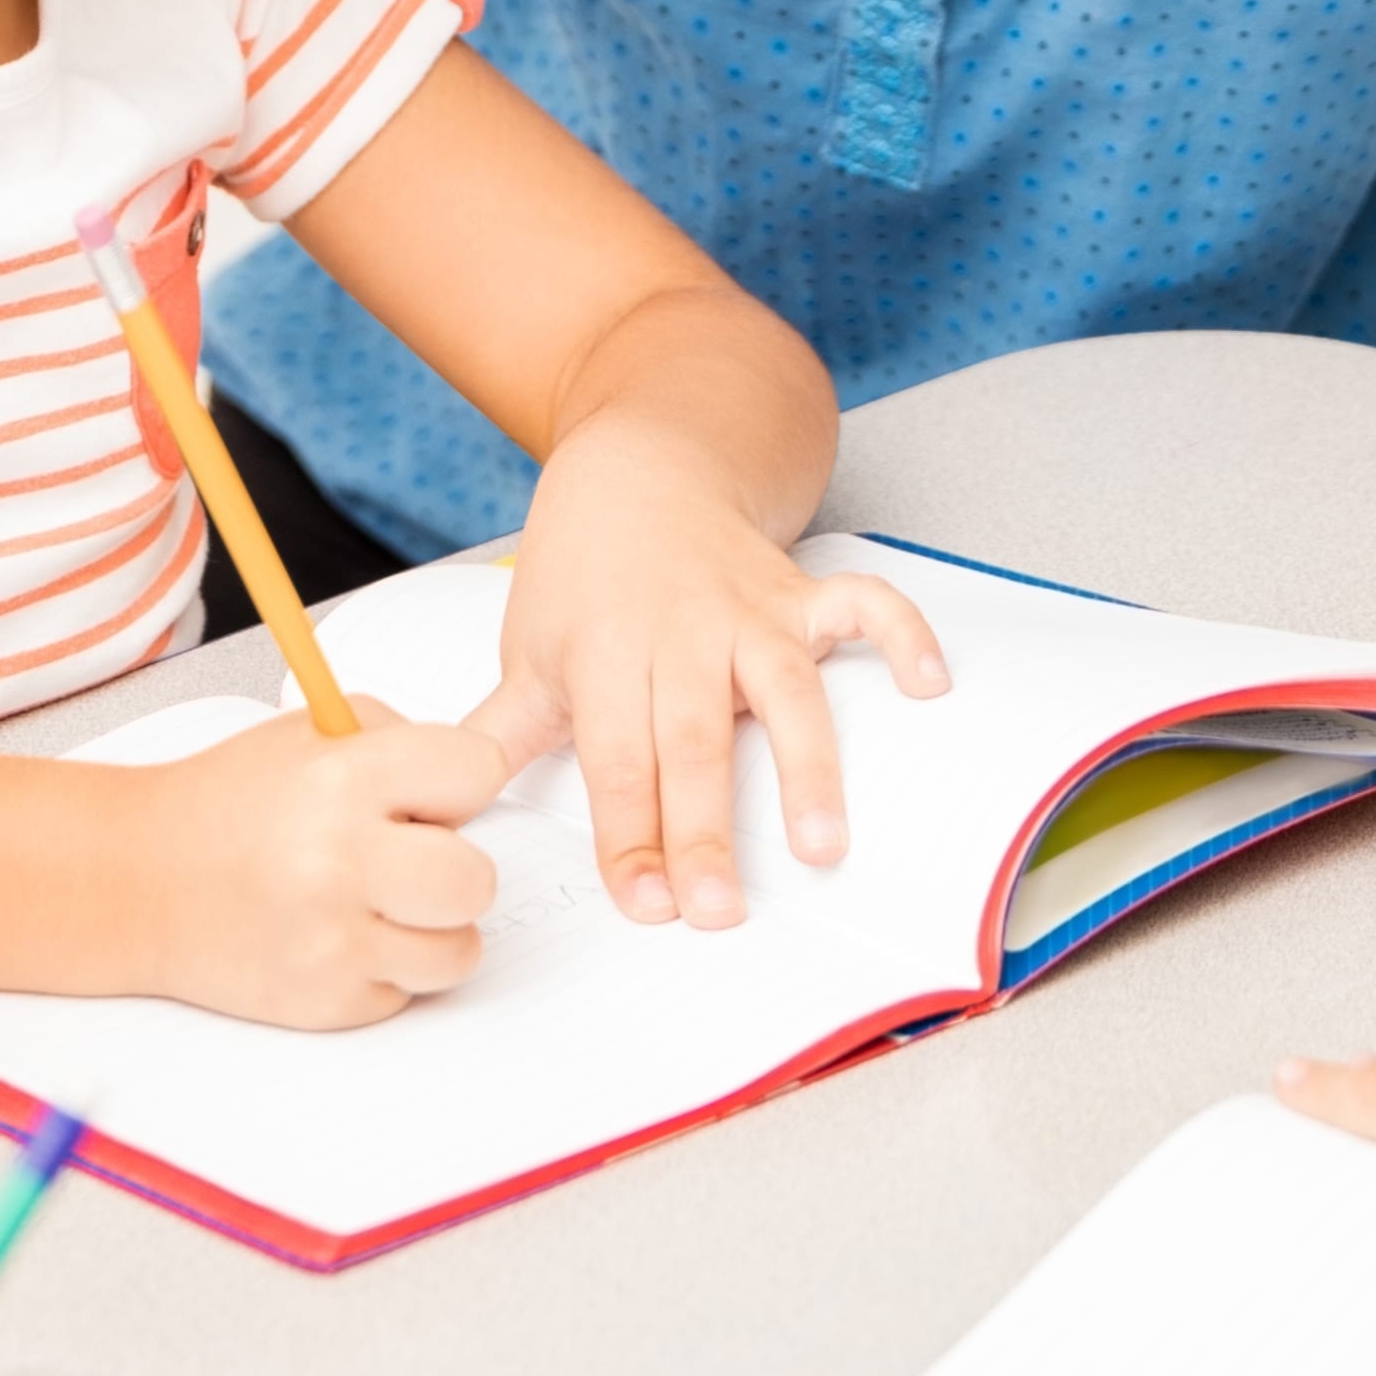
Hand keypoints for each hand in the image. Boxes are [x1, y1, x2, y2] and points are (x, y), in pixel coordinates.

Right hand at [125, 702, 518, 1027]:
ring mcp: (333, 942)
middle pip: (478, 880)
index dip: (461, 781)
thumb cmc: (226, 804)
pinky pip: (408, 992)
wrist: (139, 881)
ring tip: (382, 904)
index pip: (479, 772)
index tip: (434, 792)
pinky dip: (386, 969)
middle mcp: (340, 862)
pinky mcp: (327, 1003)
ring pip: (459, 951)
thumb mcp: (309, 734)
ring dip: (432, 929)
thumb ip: (398, 742)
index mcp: (344, 780)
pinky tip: (340, 936)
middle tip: (416, 860)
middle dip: (456, 868)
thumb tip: (466, 787)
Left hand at [494, 440, 950, 928]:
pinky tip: (929, 684)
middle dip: (706, 830)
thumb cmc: (581, 572)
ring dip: (805, 766)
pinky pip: (861, 603)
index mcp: (603, 653)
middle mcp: (679, 633)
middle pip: (694, 741)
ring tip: (821, 845)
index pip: (617, 760)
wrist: (640, 464)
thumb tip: (446, 807)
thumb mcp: (529, 648)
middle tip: (718, 911)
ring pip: (782, 689)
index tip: (646, 904)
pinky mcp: (798, 590)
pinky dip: (900, 634)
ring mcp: (747, 609)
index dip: (630, 835)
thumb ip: (502, 734)